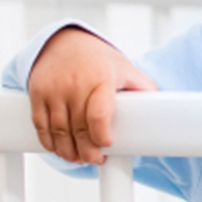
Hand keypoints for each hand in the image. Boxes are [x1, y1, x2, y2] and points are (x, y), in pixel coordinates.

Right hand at [28, 27, 157, 164]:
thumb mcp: (124, 68)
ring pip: (58, 131)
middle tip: (94, 160)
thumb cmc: (98, 59)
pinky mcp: (38, 93)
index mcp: (100, 80)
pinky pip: (40, 125)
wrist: (63, 41)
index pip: (99, 115)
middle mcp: (75, 85)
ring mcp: (54, 90)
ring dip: (67, 151)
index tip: (107, 146)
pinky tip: (59, 149)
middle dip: (86, 151)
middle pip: (78, 129)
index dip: (101, 137)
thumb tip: (164, 107)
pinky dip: (49, 142)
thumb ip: (143, 87)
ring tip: (78, 158)